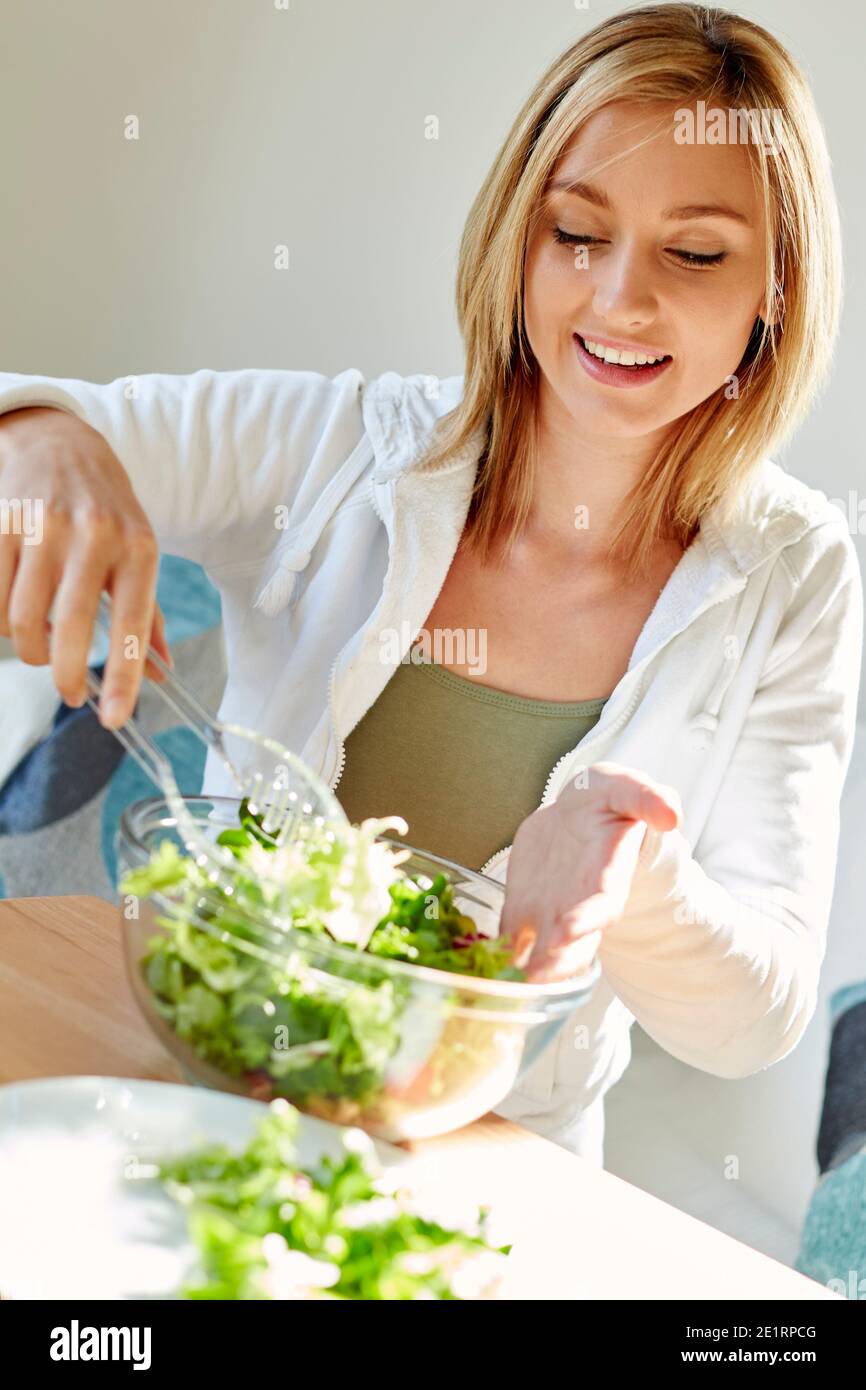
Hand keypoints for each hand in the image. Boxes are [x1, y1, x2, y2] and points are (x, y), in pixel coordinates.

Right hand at [0, 406, 168, 726]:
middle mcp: (94, 535)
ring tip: (42, 647)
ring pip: (22, 618)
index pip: (133, 624)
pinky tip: (17, 615)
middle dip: (66, 675)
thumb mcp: (140, 551)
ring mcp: (45, 528)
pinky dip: (3, 620)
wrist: (59, 441)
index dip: (123, 677)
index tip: (114, 718)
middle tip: (70, 694)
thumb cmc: (106, 509)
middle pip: (69, 627)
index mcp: (138, 547)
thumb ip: (148, 614)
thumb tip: (160, 673)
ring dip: (31, 649)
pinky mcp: (4, 523)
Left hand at [500, 761, 682, 982]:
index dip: (586, 919)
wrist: (577, 813)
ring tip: (507, 980)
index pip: (601, 905)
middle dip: (556, 961)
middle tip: (535, 975)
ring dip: (526, 966)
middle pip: (573, 943)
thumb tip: (671, 813)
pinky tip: (481, 966)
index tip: (568, 931)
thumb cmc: (607, 801)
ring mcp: (551, 911)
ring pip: (540, 948)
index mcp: (607, 877)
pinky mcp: (524, 909)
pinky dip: (498, 954)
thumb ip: (646, 798)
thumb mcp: (626, 789)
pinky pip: (511, 937)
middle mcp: (580, 904)